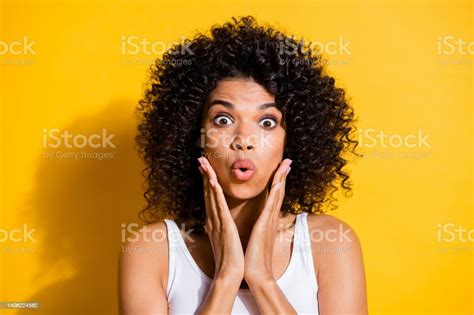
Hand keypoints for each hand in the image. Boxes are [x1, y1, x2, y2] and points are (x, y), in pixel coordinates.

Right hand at [197, 156, 244, 282]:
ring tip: (204, 163)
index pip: (209, 197)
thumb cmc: (228, 258)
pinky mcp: (224, 226)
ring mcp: (217, 222)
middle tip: (200, 158)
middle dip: (203, 174)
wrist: (230, 273)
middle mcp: (213, 219)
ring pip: (211, 195)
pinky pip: (218, 206)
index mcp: (214, 221)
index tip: (204, 168)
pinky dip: (214, 193)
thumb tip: (214, 221)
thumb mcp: (222, 238)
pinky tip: (212, 181)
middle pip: (207, 192)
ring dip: (207, 178)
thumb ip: (218, 227)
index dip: (205, 181)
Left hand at [243, 158, 292, 282]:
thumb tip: (259, 221)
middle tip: (287, 160)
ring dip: (280, 179)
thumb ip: (259, 227)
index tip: (281, 167)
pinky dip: (275, 194)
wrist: (257, 273)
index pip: (274, 196)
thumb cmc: (255, 257)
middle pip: (279, 191)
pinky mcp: (264, 226)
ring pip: (277, 195)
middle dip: (283, 175)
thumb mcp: (257, 236)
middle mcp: (271, 218)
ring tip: (285, 165)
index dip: (278, 180)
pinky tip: (277, 184)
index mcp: (268, 219)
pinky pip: (271, 207)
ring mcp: (269, 221)